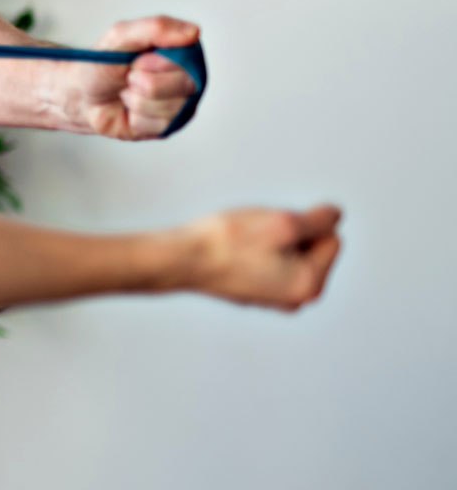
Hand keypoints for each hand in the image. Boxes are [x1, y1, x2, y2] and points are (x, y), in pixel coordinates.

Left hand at [71, 16, 200, 140]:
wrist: (82, 96)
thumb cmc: (103, 65)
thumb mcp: (120, 36)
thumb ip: (156, 27)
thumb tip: (193, 33)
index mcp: (182, 51)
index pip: (188, 56)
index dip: (155, 62)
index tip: (136, 61)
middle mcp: (189, 77)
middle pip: (184, 83)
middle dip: (143, 81)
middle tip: (129, 77)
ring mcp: (182, 103)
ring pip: (169, 106)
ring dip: (136, 99)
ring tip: (128, 93)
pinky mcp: (170, 126)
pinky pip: (160, 125)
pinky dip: (137, 118)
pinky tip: (130, 111)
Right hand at [182, 205, 342, 311]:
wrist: (180, 260)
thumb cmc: (227, 244)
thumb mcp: (285, 222)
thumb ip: (321, 219)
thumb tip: (335, 217)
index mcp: (310, 286)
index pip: (331, 237)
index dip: (304, 224)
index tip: (273, 231)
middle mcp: (295, 299)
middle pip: (311, 247)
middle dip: (289, 234)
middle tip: (257, 237)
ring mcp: (272, 298)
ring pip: (287, 252)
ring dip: (270, 241)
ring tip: (243, 244)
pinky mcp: (252, 291)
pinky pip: (267, 261)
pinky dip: (254, 251)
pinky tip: (233, 252)